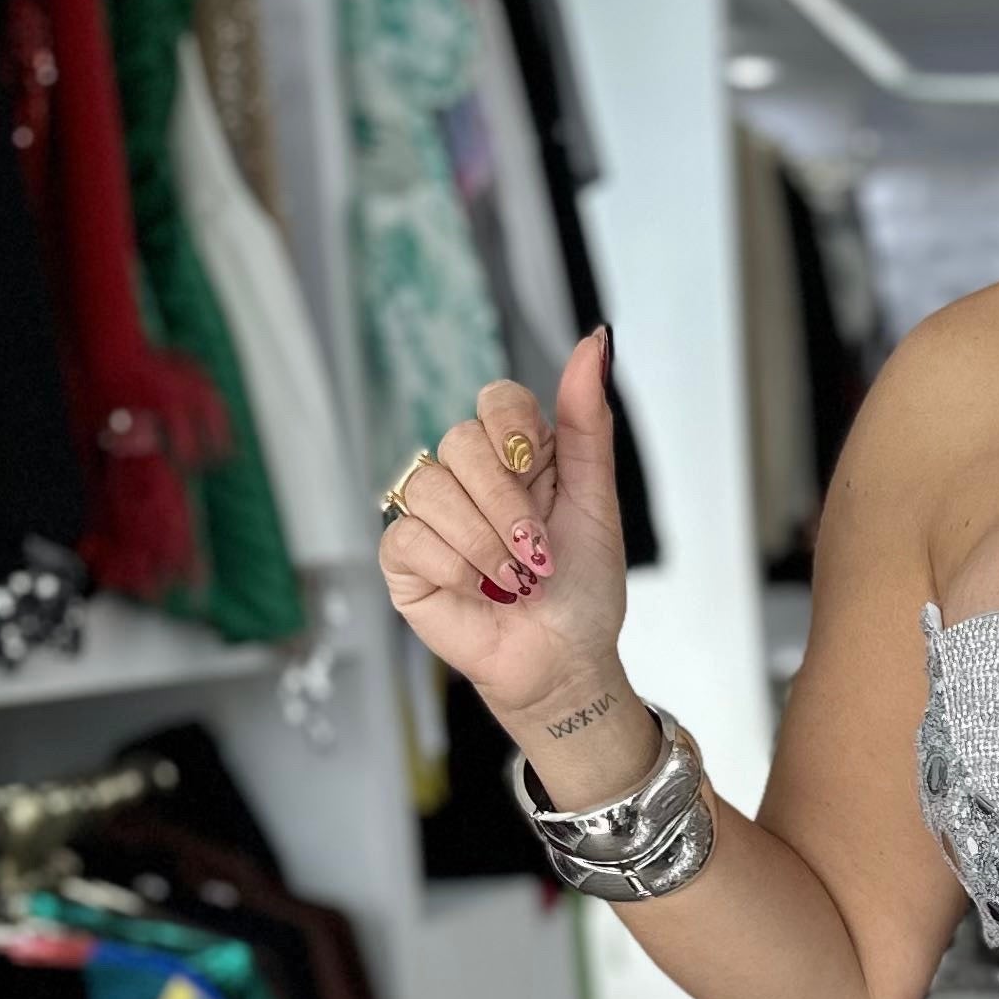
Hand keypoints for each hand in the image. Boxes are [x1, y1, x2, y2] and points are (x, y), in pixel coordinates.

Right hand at [374, 329, 629, 752]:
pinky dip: (456, 567)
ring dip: (486, 543)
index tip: (536, 471)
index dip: (512, 431)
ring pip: (431, 488)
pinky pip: (410, 535)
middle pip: (460, 442)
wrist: (564, 660)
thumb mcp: (595, 500)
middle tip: (537, 553)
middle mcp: (466, 474)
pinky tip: (481, 591)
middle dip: (507, 505)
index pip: (495, 401)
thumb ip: (587, 422)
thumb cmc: (582, 586)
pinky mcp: (402, 557)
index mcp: (513, 453)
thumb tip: (596, 338)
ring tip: (516, 581)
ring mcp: (428, 513)